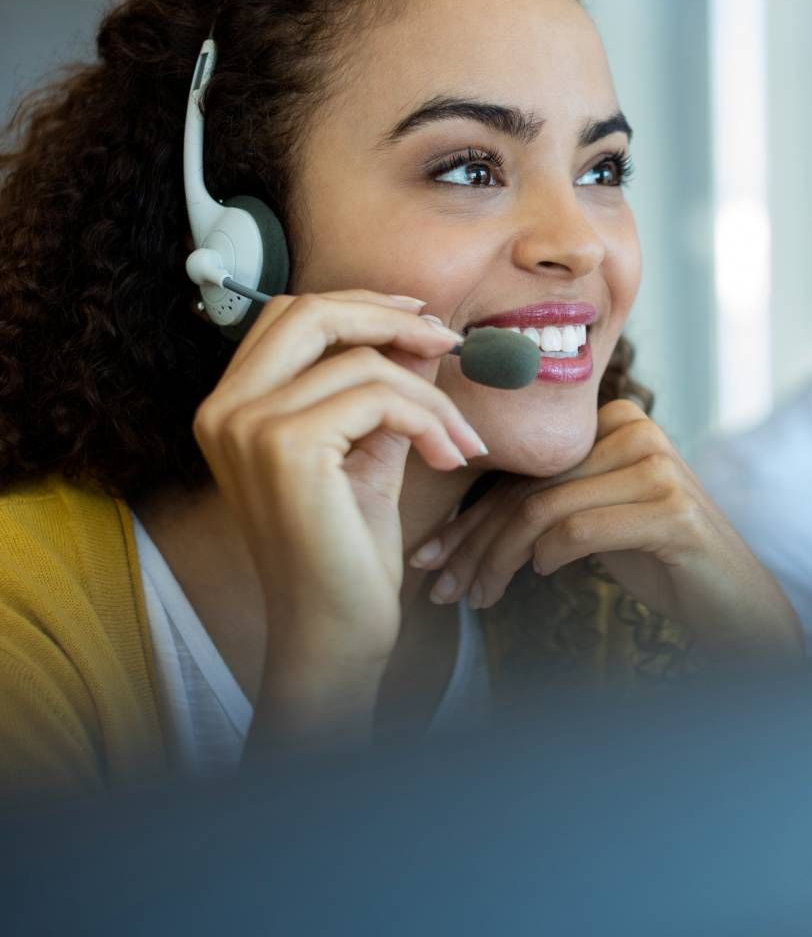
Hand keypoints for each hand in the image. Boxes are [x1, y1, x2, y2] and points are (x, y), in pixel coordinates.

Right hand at [192, 290, 486, 743]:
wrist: (334, 629)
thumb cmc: (347, 549)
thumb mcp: (368, 452)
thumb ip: (384, 391)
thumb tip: (421, 333)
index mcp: (232, 408)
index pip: (291, 317)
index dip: (360, 307)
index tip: (420, 323)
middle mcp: (224, 409)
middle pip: (311, 312)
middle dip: (390, 317)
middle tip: (448, 343)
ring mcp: (248, 426)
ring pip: (363, 362)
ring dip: (431, 397)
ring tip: (461, 441)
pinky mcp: (286, 447)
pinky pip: (381, 398)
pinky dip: (429, 422)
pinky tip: (449, 459)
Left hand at [409, 401, 803, 654]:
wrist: (735, 601)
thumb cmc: (660, 560)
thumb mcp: (598, 520)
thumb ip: (551, 503)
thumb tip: (464, 527)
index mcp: (616, 422)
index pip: (525, 470)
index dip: (470, 516)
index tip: (431, 556)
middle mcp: (637, 431)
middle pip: (529, 488)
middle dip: (473, 543)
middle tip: (439, 586)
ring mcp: (658, 467)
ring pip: (545, 510)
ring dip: (499, 561)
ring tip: (476, 598)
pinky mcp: (671, 510)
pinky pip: (580, 529)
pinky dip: (549, 556)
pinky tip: (539, 577)